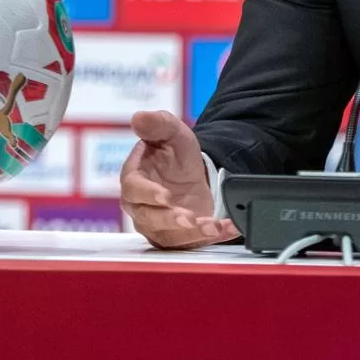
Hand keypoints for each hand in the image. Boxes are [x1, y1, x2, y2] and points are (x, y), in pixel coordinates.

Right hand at [119, 110, 238, 249]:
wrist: (196, 173)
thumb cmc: (176, 154)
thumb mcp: (172, 132)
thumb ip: (157, 124)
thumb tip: (138, 117)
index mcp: (134, 178)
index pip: (133, 189)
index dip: (148, 194)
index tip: (165, 196)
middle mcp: (142, 206)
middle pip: (149, 218)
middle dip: (170, 219)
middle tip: (188, 217)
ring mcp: (158, 225)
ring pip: (170, 235)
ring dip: (192, 232)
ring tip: (212, 225)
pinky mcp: (177, 238)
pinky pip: (192, 242)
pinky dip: (212, 235)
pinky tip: (227, 227)